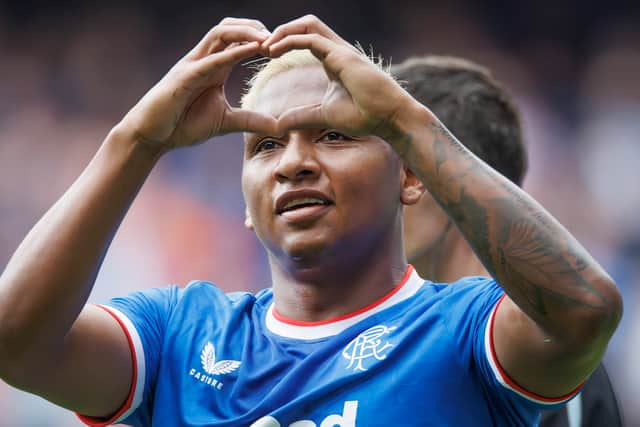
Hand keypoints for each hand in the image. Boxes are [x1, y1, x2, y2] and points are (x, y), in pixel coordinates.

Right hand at [117, 18, 277, 150]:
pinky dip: (232, 52)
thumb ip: (250, 120)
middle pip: (229, 27)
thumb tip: (277, 125)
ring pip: (219, 33)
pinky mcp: (183, 77)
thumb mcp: (225, 122)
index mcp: (213, 67)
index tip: (282, 48)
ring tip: (268, 39)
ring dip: (245, 32)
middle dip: (254, 26)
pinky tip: (252, 50)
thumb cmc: (183, 125)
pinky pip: (210, 59)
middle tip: (279, 36)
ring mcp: (192, 65)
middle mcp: (203, 60)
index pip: (237, 40)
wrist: (152, 136)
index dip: (259, 38)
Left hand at [263, 15, 415, 141]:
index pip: (304, 39)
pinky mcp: (342, 55)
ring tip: (263, 46)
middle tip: (259, 46)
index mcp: (332, 60)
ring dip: (283, 31)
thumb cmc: (365, 116)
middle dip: (280, 31)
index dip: (283, 42)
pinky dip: (289, 40)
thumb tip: (279, 124)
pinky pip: (311, 38)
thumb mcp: (324, 115)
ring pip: (308, 24)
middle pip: (305, 25)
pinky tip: (272, 52)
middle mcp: (336, 50)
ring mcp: (340, 50)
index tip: (264, 55)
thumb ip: (302, 116)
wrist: (389, 118)